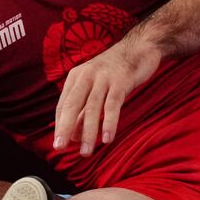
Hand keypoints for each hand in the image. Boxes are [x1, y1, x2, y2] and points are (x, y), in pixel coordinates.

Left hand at [53, 35, 160, 155]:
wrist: (139, 48)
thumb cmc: (115, 71)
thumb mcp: (96, 85)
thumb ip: (85, 108)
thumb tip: (74, 135)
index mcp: (76, 76)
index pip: (63, 104)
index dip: (60, 124)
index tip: (60, 144)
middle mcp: (87, 76)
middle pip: (73, 105)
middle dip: (65, 128)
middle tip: (60, 148)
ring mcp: (104, 78)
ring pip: (92, 108)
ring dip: (88, 132)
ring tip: (86, 151)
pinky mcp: (121, 82)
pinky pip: (112, 105)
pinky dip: (109, 123)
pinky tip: (107, 139)